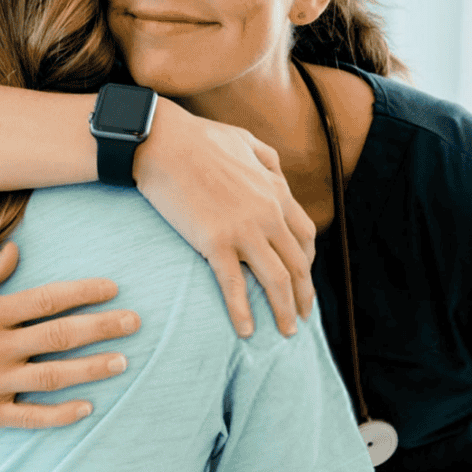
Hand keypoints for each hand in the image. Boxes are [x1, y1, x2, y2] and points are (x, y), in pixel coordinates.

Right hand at [0, 241, 139, 434]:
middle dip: (101, 327)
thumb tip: (16, 250)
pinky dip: (61, 413)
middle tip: (135, 322)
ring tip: (123, 361)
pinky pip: (31, 416)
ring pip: (53, 376)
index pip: (45, 300)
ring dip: (92, 368)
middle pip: (59, 335)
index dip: (82, 293)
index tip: (113, 288)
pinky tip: (88, 408)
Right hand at [135, 101, 316, 337]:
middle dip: (304, 294)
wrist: (163, 143)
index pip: (305, 235)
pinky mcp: (216, 242)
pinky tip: (246, 331)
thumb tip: (278, 176)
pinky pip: (235, 285)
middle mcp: (268, 214)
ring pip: (276, 280)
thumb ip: (268, 160)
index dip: (307, 262)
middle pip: (298, 264)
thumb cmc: (197, 138)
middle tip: (303, 316)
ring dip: (284, 310)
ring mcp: (244, 230)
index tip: (302, 278)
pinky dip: (243, 311)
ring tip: (286, 332)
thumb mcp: (244, 140)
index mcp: (276, 191)